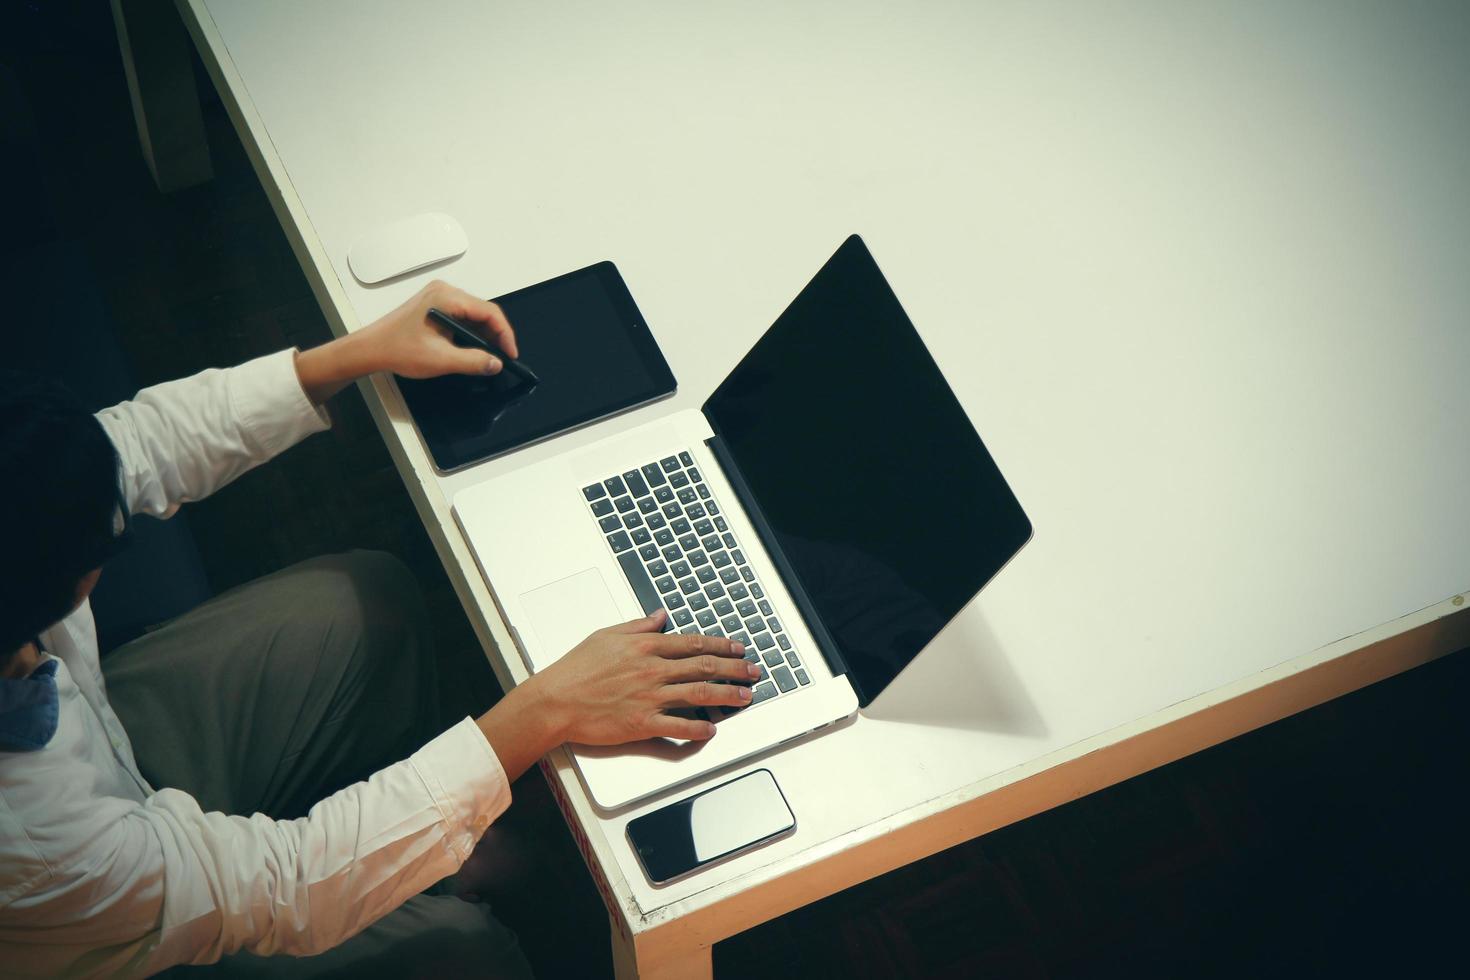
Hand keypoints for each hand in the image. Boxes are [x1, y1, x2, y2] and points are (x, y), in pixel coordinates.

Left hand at [294, 280, 519, 402]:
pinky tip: (472, 348)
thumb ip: (473, 361)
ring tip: (488, 355)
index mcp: (447, 298)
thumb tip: (496, 363)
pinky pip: (462, 316)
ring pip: (473, 315)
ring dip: (483, 335)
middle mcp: (444, 291)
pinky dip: (470, 332)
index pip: (489, 312)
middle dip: (495, 335)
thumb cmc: (398, 348)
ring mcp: (439, 297)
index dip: (505, 334)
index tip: (510, 353)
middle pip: (483, 311)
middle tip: (502, 356)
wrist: (371, 348)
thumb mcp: (441, 360)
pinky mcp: (435, 306)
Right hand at [475, 611, 759, 780]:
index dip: (721, 646)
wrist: (554, 701)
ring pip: (699, 694)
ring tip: (746, 697)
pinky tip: (713, 730)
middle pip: (704, 666)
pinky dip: (699, 729)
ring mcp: (650, 697)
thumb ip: (638, 625)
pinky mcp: (643, 723)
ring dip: (727, 695)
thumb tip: (660, 615)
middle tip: (754, 671)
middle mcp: (652, 670)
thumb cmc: (575, 669)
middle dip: (734, 669)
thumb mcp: (606, 635)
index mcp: (645, 646)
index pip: (693, 643)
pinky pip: (679, 727)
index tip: (737, 648)